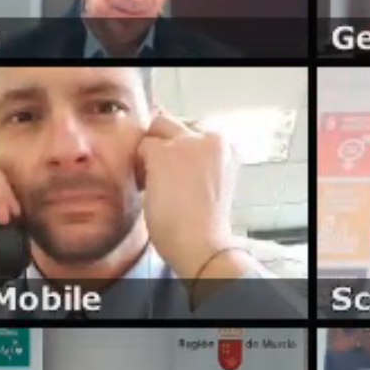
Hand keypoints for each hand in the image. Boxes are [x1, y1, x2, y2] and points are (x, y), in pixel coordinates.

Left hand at [135, 111, 237, 278]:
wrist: (203, 246)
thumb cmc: (203, 224)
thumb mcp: (210, 181)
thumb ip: (197, 159)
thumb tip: (166, 138)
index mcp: (229, 146)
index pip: (192, 129)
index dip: (178, 150)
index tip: (180, 178)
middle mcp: (214, 138)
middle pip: (172, 122)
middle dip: (162, 145)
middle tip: (162, 178)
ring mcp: (190, 142)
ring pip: (156, 128)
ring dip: (150, 153)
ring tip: (155, 184)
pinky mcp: (165, 152)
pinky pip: (140, 148)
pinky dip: (139, 168)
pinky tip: (149, 189)